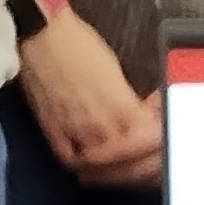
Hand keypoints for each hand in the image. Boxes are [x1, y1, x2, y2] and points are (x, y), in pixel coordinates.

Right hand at [19, 8, 161, 185]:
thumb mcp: (117, 72)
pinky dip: (85, 168)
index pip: (152, 141)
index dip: (161, 141)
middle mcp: (100, 123)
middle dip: (146, 163)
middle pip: (132, 161)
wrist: (41, 34)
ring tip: (125, 167)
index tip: (163, 134)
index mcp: (121, 106)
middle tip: (149, 158)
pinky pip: (72, 161)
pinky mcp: (53, 131)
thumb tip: (144, 117)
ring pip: (104, 168)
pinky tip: (93, 166)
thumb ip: (130, 102)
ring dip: (118, 170)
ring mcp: (75, 130)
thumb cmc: (78, 43)